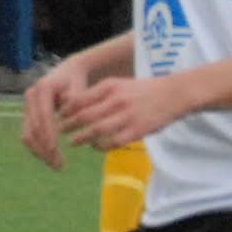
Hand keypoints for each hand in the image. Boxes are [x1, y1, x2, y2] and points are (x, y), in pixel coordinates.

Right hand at [18, 65, 71, 169]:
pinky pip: (28, 134)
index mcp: (43, 88)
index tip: (56, 151)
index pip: (43, 115)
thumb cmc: (77, 83)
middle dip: (45, 148)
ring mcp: (27, 106)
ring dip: (40, 152)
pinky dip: (37, 148)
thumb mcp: (80, 89)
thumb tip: (67, 119)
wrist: (67, 74)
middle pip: (33, 127)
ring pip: (28, 133)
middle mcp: (31, 96)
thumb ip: (75, 103)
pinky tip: (50, 159)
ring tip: (56, 165)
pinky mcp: (28, 115)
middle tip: (59, 165)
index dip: (49, 135)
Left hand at [54, 67, 193, 151]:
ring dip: (82, 137)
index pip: (80, 99)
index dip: (66, 109)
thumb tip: (76, 104)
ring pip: (97, 130)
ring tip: (72, 142)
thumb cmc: (143, 90)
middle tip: (58, 130)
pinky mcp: (138, 130)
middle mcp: (116, 101)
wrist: (174, 94)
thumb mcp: (119, 83)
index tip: (58, 115)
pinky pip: (114, 141)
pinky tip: (96, 147)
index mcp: (110, 87)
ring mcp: (127, 116)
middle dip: (69, 124)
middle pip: (85, 115)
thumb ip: (100, 93)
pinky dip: (102, 146)